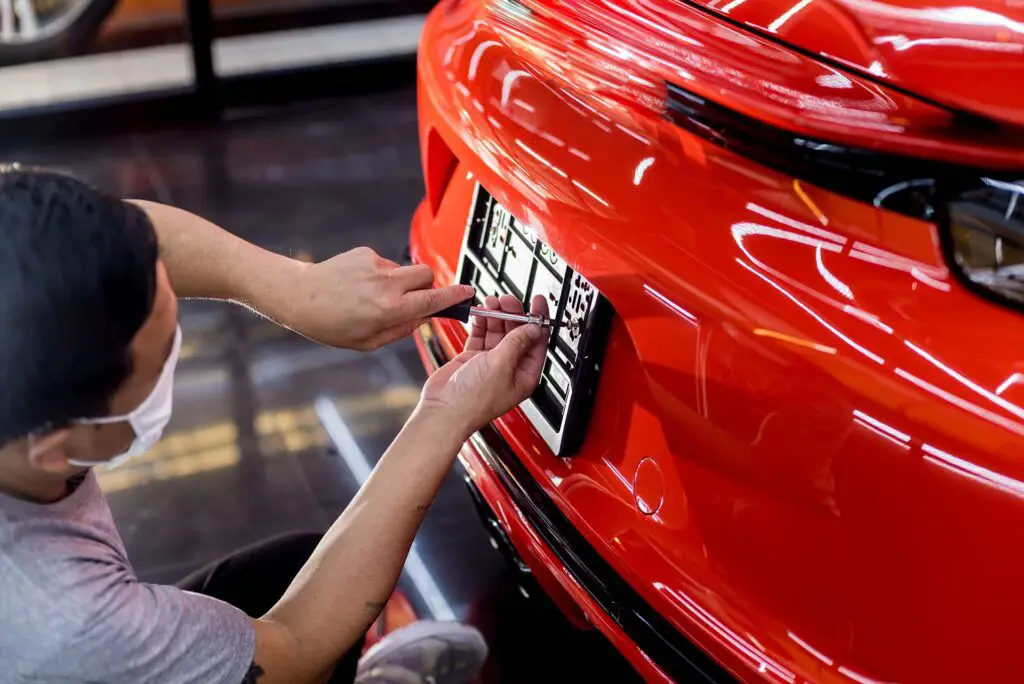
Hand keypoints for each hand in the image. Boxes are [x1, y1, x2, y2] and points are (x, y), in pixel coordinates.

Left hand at [287, 247, 473, 350]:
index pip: (434, 300)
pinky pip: (385, 264)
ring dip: (400, 282)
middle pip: (428, 275)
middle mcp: (387, 284)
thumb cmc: (329, 323)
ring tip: (372, 296)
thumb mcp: (368, 342)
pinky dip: (380, 275)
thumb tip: (423, 319)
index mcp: (390, 309)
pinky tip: (360, 285)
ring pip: (406, 270)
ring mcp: (377, 265)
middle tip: (412, 299)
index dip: (454, 296)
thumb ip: (401, 330)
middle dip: (427, 286)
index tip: (467, 293)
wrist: (299, 297)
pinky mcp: (366, 253)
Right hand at [419, 294, 549, 439]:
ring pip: (498, 332)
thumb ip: (517, 342)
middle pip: (517, 333)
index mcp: (525, 375)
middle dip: (514, 314)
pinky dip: (481, 323)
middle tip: (507, 300)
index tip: (538, 302)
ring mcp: (490, 363)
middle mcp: (509, 368)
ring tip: (492, 302)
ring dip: (496, 316)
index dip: (538, 320)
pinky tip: (480, 313)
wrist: (443, 410)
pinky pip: (481, 335)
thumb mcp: (502, 365)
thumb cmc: (473, 401)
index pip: (537, 341)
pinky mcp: (472, 359)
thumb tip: (533, 327)